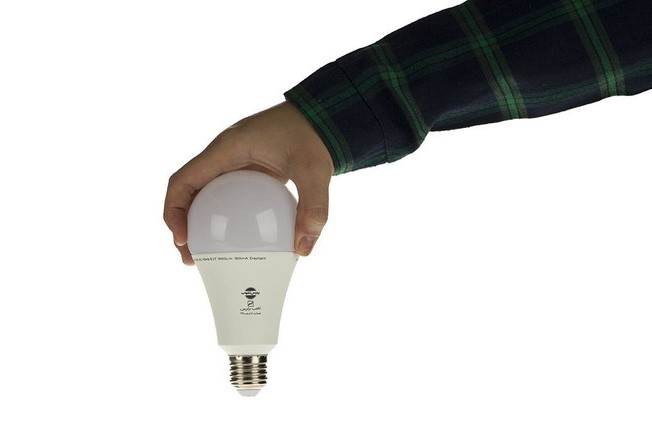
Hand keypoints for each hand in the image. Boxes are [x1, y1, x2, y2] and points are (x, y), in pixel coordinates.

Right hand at [164, 101, 333, 264]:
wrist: (324, 117)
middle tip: (191, 258)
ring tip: (206, 255)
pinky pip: (223, 196)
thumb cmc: (313, 134)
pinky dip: (221, 217)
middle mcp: (223, 154)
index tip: (182, 239)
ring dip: (198, 223)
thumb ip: (312, 208)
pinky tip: (235, 240)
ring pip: (202, 195)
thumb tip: (304, 249)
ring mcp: (233, 162)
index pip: (183, 180)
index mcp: (227, 149)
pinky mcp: (246, 170)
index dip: (174, 211)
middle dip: (182, 225)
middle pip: (187, 193)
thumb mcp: (314, 171)